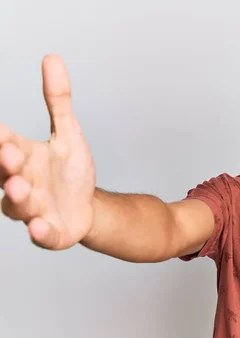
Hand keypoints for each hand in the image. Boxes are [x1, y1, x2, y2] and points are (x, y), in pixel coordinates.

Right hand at [1, 55, 95, 249]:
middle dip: (3, 164)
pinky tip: (41, 226)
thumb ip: (58, 101)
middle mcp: (21, 182)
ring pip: (17, 205)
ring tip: (20, 186)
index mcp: (22, 157)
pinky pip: (42, 235)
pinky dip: (40, 231)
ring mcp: (34, 209)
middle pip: (4, 173)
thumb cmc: (70, 172)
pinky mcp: (50, 232)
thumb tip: (52, 58)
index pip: (3, 143)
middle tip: (7, 152)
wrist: (88, 207)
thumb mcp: (69, 133)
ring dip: (17, 196)